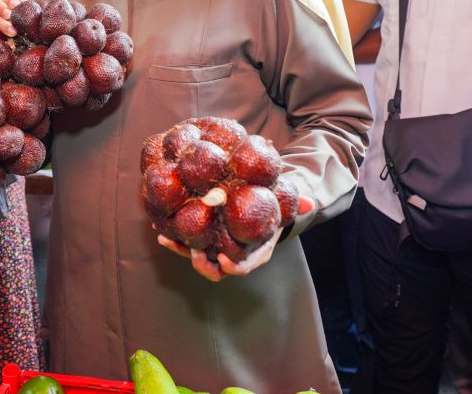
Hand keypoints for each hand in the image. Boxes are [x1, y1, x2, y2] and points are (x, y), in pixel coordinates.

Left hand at [155, 193, 313, 281]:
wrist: (256, 204)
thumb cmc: (271, 206)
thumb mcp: (284, 205)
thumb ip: (296, 204)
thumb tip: (310, 203)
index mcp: (253, 251)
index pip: (244, 266)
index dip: (235, 267)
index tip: (227, 261)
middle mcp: (233, 254)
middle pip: (216, 269)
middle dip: (204, 265)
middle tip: (197, 254)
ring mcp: (215, 247)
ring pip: (197, 257)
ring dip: (182, 251)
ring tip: (169, 240)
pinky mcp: (201, 238)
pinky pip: (186, 242)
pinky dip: (174, 239)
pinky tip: (160, 230)